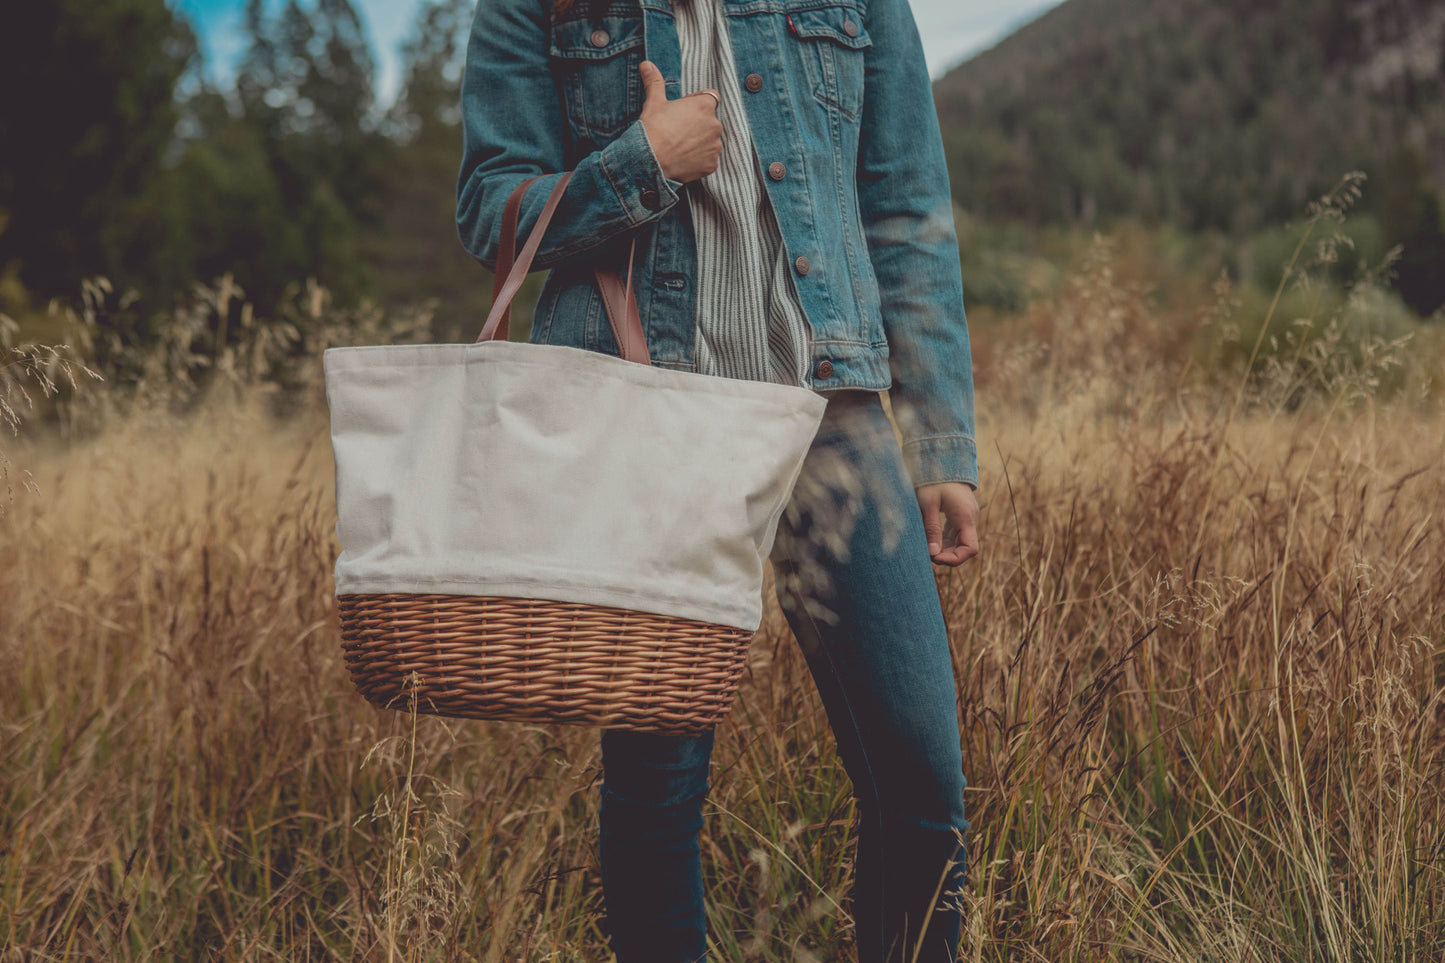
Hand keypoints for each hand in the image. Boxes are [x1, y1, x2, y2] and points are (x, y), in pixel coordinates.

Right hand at [638, 60, 721, 182]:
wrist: (649, 161)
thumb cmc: (653, 129)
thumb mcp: (654, 102)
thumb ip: (655, 82)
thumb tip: (646, 64)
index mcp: (704, 106)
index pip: (711, 97)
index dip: (697, 103)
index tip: (683, 111)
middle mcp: (715, 125)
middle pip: (710, 121)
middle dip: (697, 124)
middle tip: (676, 131)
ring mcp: (715, 146)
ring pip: (710, 141)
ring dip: (699, 142)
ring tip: (679, 146)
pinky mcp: (712, 165)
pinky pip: (708, 159)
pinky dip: (699, 160)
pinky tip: (683, 159)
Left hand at [916, 482, 978, 566]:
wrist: (943, 459)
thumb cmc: (934, 479)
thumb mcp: (928, 503)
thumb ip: (931, 528)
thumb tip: (932, 554)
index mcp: (965, 517)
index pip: (970, 549)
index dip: (955, 559)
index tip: (935, 558)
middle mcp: (970, 518)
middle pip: (965, 547)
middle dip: (948, 556)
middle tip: (927, 555)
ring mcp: (967, 516)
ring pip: (960, 541)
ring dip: (946, 548)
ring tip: (927, 548)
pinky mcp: (961, 513)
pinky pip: (956, 533)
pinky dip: (945, 540)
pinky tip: (931, 541)